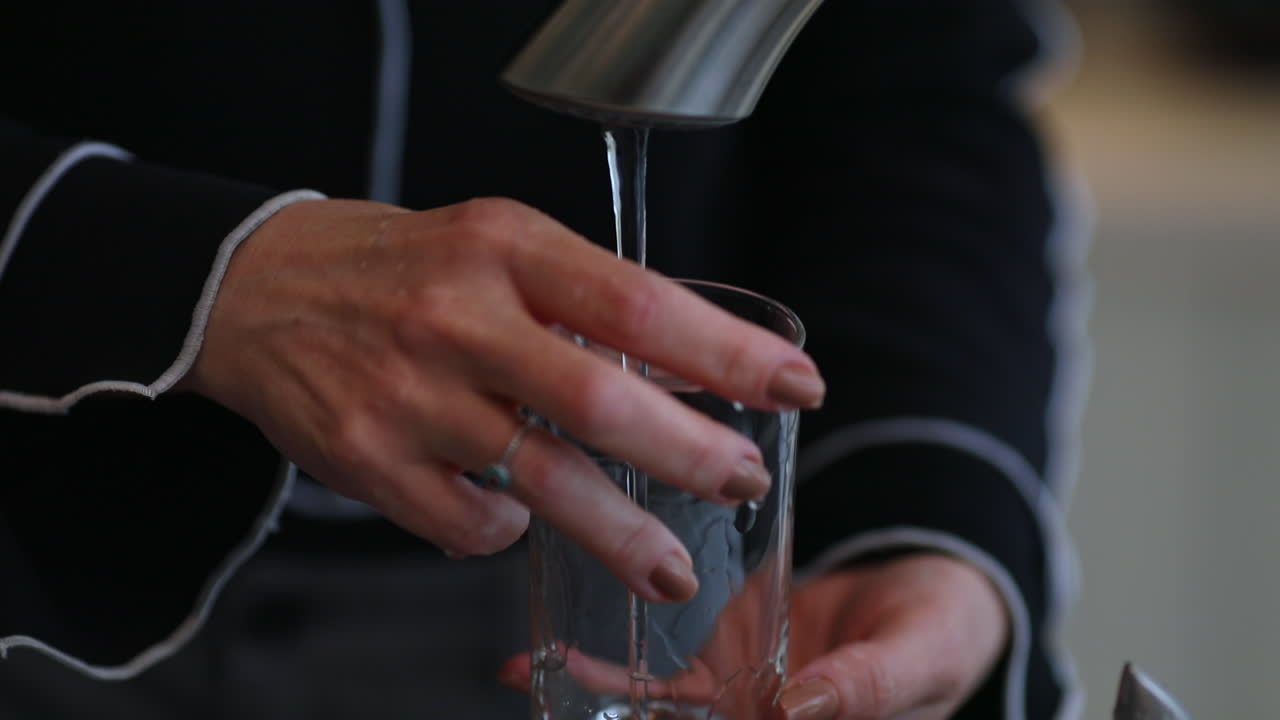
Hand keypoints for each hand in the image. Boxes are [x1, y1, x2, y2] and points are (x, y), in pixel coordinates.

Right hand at [179, 196, 824, 601]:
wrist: (258, 292)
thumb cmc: (401, 268)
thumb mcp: (497, 244)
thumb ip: (583, 300)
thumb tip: (692, 370)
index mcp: (505, 248)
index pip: (638, 303)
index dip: (727, 353)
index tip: (794, 386)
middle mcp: (458, 319)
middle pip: (600, 402)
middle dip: (692, 453)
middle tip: (744, 479)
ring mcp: (410, 397)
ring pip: (543, 481)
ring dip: (624, 533)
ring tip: (673, 567)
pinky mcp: (370, 462)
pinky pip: (473, 523)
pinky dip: (510, 528)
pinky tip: (515, 508)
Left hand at [498, 553, 1006, 719]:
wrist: (928, 586)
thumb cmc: (942, 627)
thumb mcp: (921, 653)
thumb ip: (870, 683)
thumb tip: (800, 708)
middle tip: (548, 698)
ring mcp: (736, 708)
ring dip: (591, 708)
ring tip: (531, 680)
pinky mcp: (719, 669)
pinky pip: (656, 685)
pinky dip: (605, 676)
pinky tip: (552, 659)